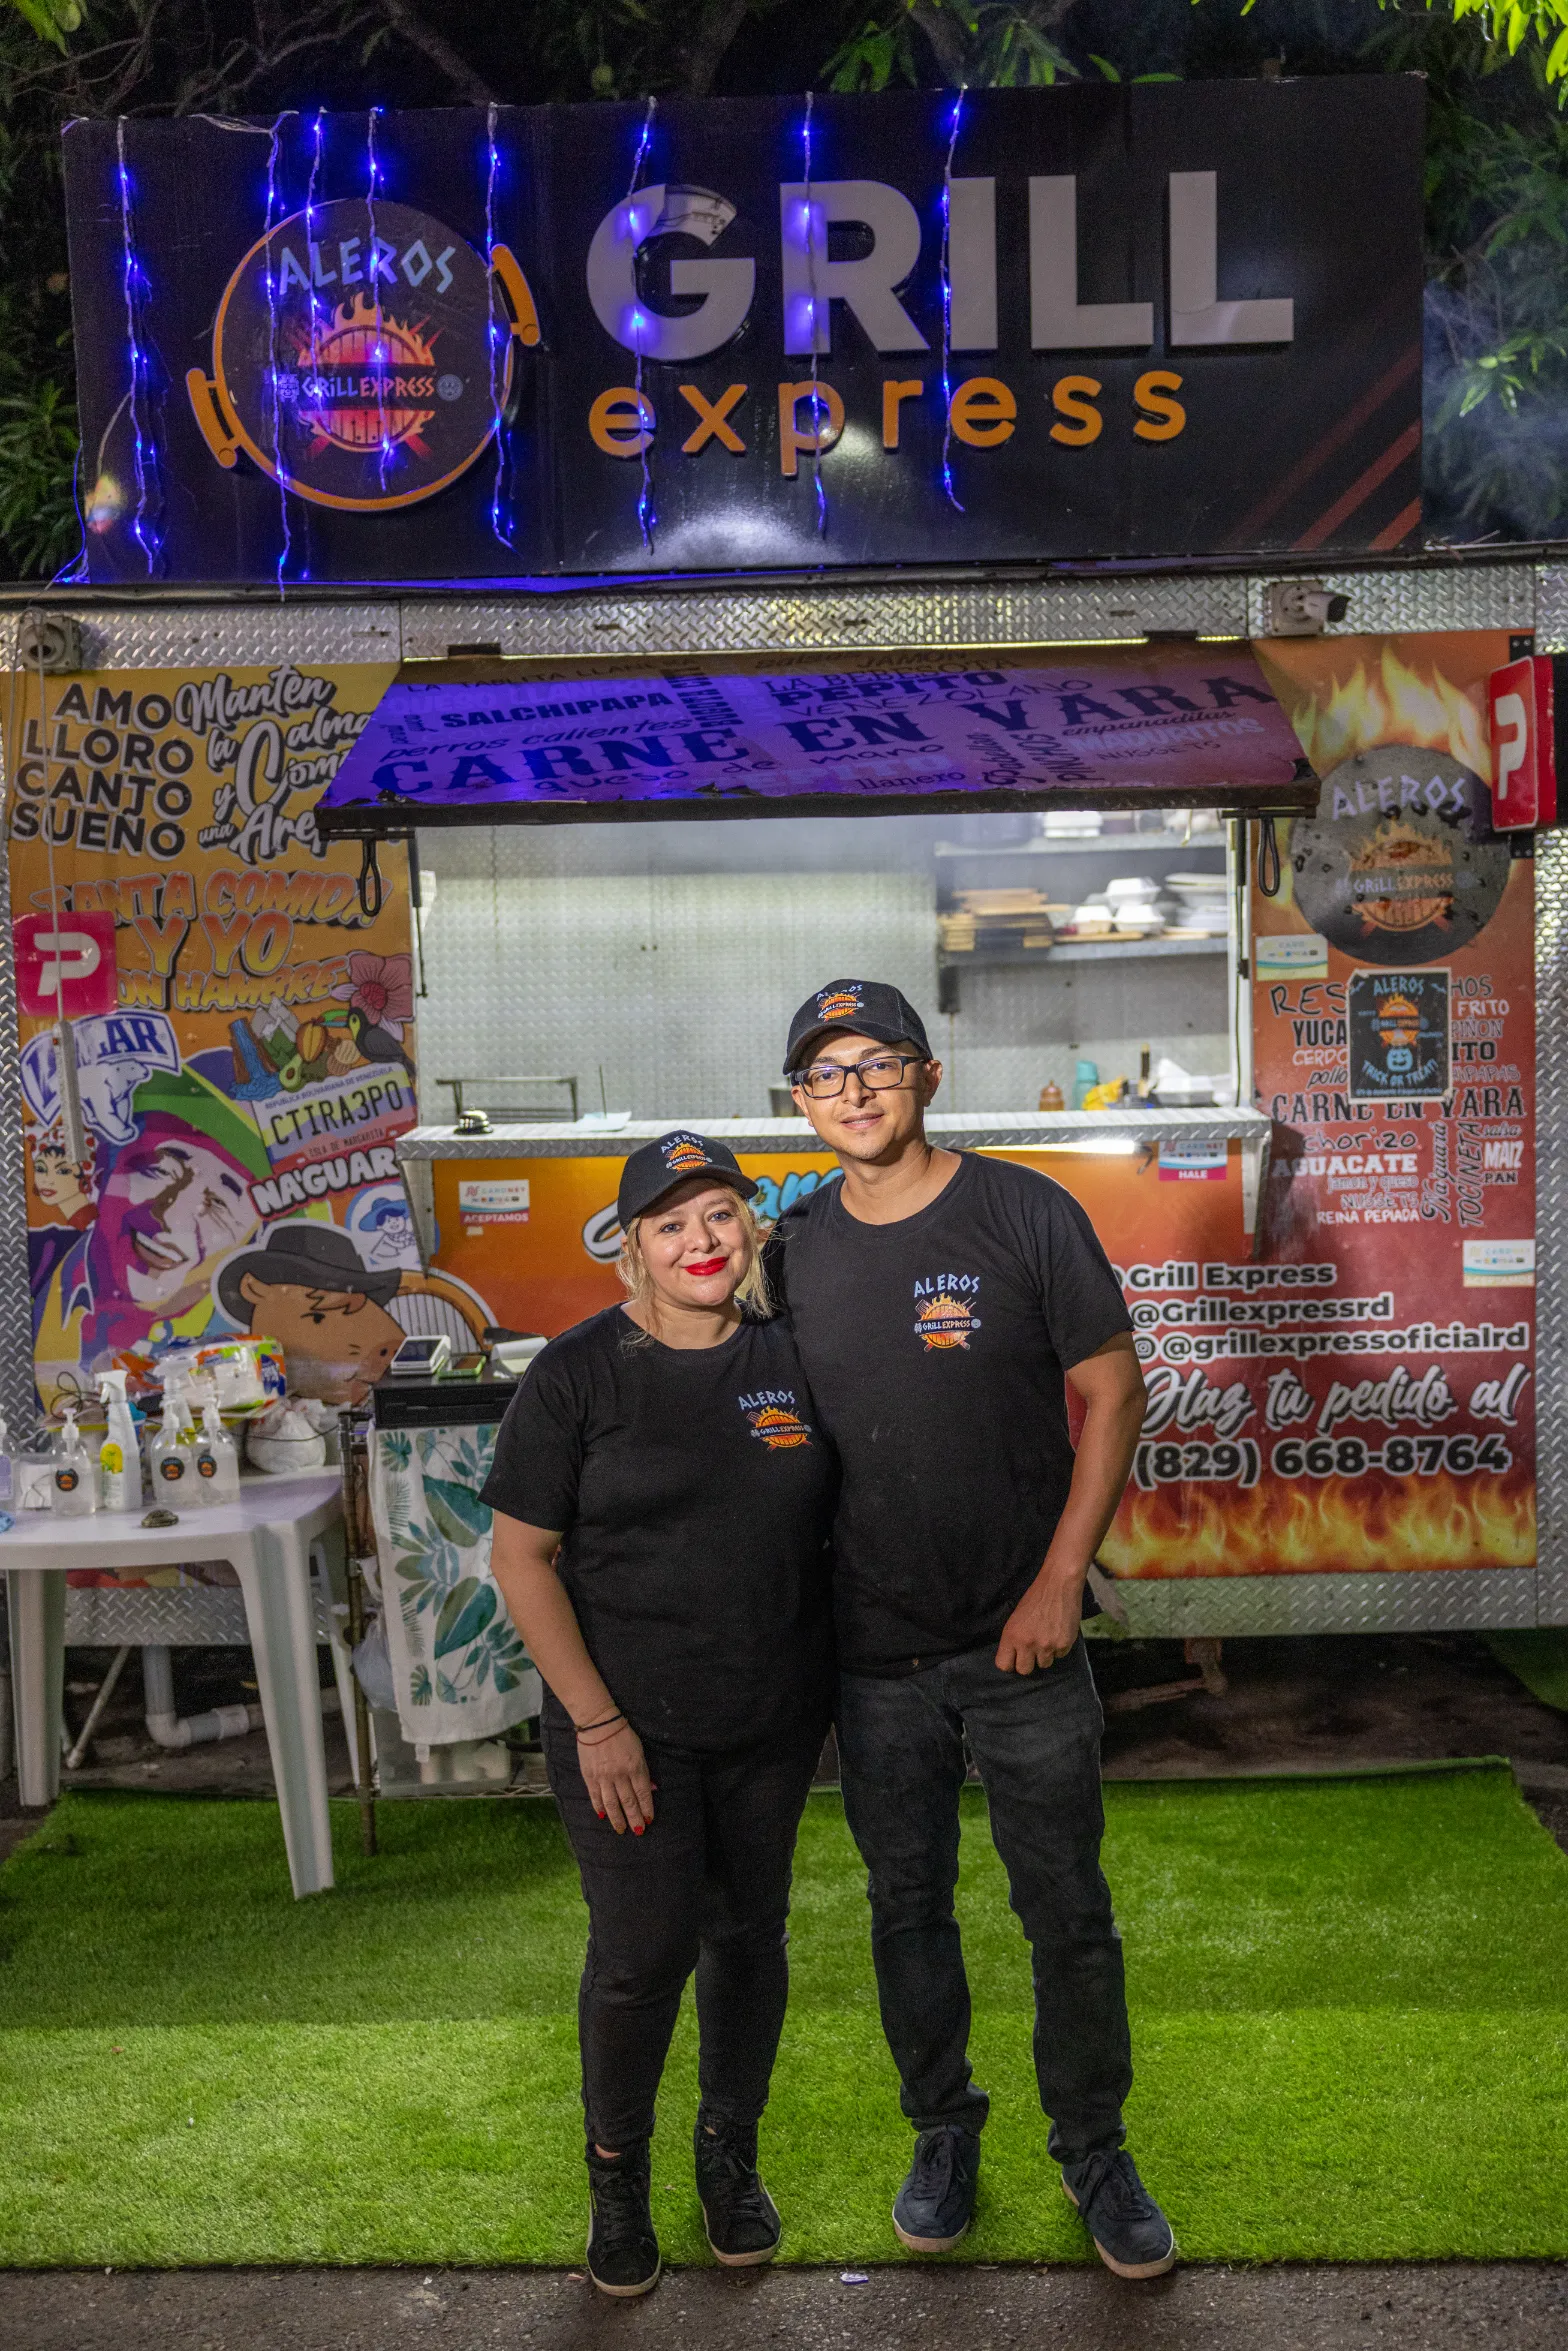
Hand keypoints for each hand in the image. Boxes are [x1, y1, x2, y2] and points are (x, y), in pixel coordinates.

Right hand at [577, 1720, 655, 1834]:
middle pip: (629, 1802)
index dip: (646, 1808)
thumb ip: (644, 1771)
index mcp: (635, 1767)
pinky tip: (603, 1817)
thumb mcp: (639, 1750)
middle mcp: (620, 1775)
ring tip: (621, 1829)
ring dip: (618, 1819)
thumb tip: (651, 1789)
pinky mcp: (590, 1776)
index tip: (649, 1820)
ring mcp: (604, 1777)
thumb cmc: (622, 1734)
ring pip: (612, 1804)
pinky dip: (599, 1808)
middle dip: (634, 1818)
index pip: (643, 1793)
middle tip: (638, 1831)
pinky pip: (595, 1796)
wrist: (598, 1724)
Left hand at [995, 1567, 1084, 1675]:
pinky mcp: (1063, 1645)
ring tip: (1047, 1636)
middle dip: (1028, 1662)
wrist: (1058, 1585)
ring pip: (1044, 1664)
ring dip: (1045, 1654)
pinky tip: (1059, 1632)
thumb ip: (1013, 1639)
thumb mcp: (1015, 1618)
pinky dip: (1059, 1647)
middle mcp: (1027, 1644)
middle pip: (1024, 1671)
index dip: (1010, 1663)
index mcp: (1011, 1636)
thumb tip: (1014, 1657)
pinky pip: (1060, 1656)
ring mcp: (1046, 1646)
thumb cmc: (1035, 1598)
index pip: (1004, 1665)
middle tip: (1033, 1650)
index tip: (1015, 1659)